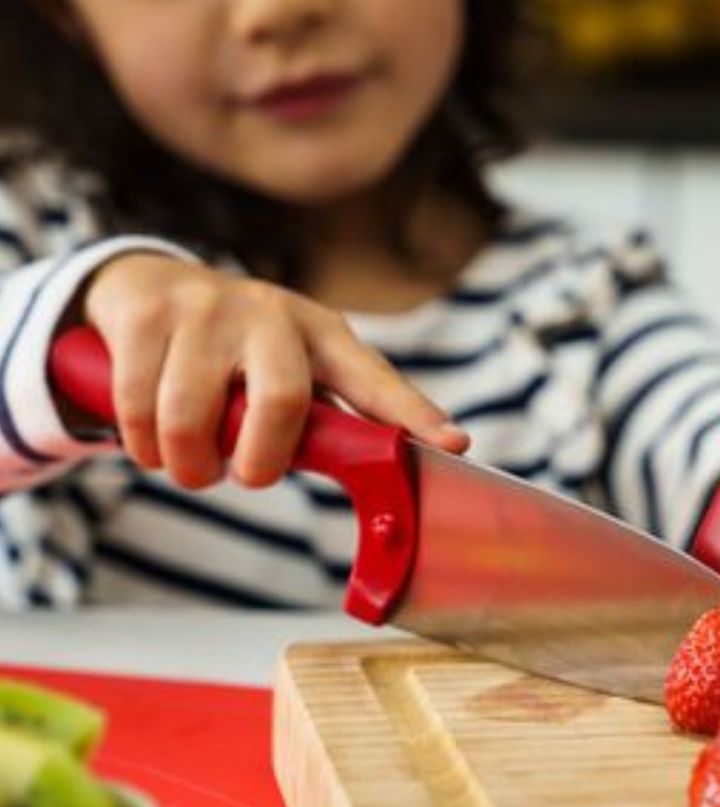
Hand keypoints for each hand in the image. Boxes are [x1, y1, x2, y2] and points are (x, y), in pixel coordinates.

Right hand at [74, 253, 468, 489]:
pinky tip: (150, 443)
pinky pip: (141, 402)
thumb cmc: (238, 356)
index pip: (376, 380)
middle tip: (246, 478)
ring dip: (187, 462)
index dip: (413, 414)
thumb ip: (329, 426)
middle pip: (282, 400)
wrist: (148, 287)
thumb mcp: (292, 375)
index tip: (453, 444)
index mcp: (323, 337)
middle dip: (259, 460)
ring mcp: (208, 307)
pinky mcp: (148, 312)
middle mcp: (274, 314)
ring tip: (188, 465)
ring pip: (195, 413)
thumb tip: (378, 481)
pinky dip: (143, 443)